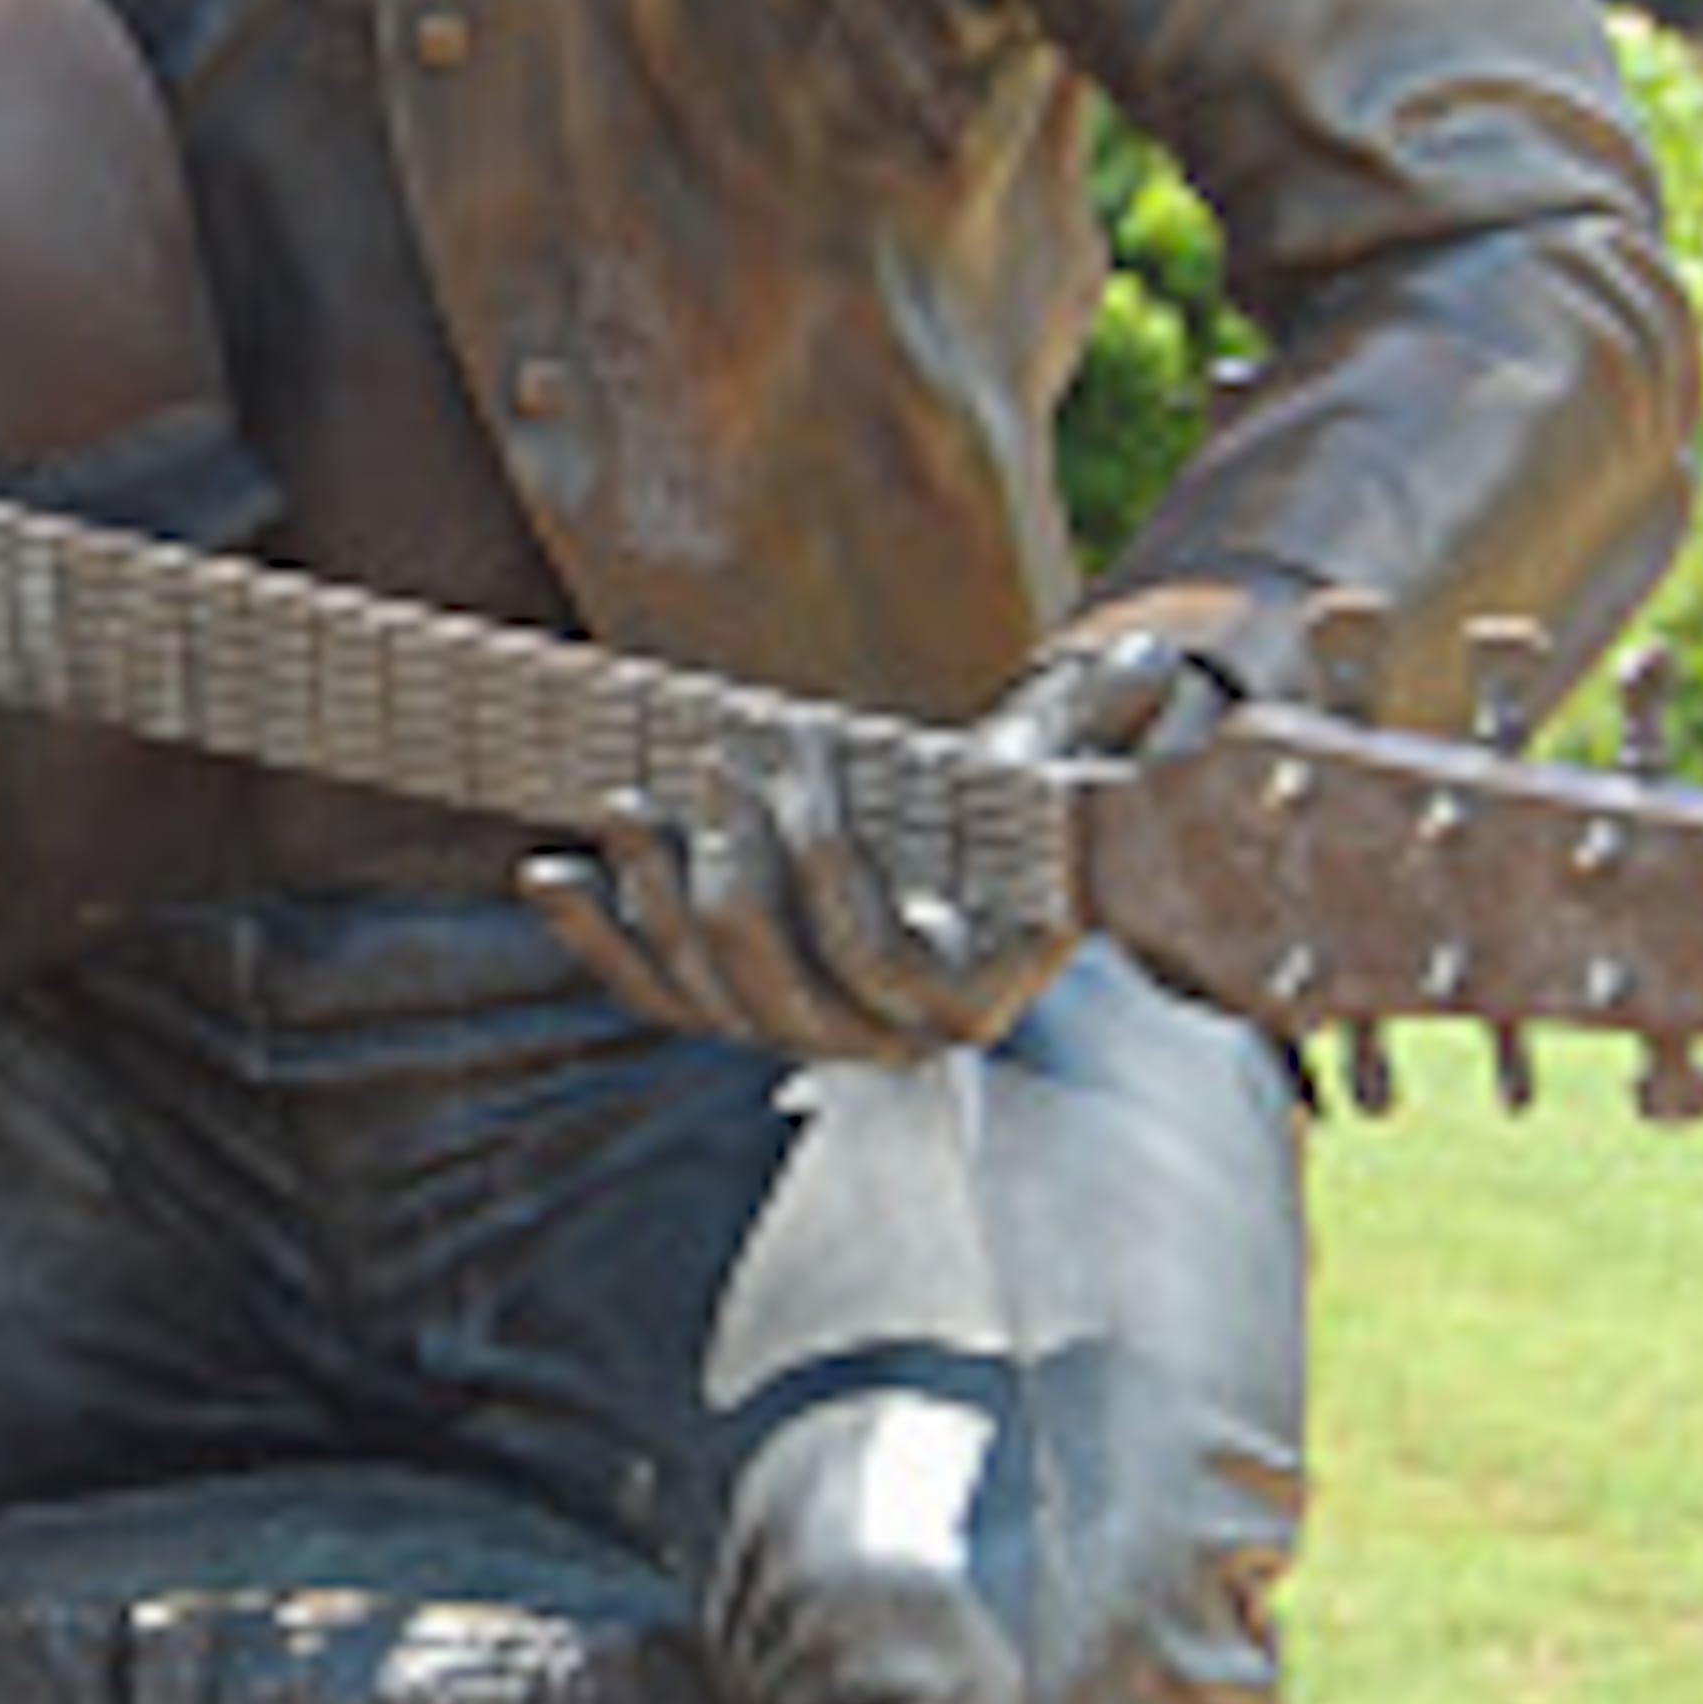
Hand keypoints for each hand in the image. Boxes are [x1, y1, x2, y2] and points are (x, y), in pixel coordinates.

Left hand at [522, 624, 1221, 1061]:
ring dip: (652, 895)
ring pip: (702, 993)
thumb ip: (1101, 718)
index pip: (874, 953)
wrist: (955, 854)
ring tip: (624, 801)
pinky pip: (649, 995)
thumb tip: (1156, 663)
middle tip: (715, 763)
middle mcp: (880, 1040)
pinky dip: (593, 936)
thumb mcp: (1056, 755)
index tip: (798, 744)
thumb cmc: (1007, 803)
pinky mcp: (728, 1010)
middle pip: (772, 982)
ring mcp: (796, 1034)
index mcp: (967, 997)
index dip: (821, 858)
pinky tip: (546, 872)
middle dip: (729, 869)